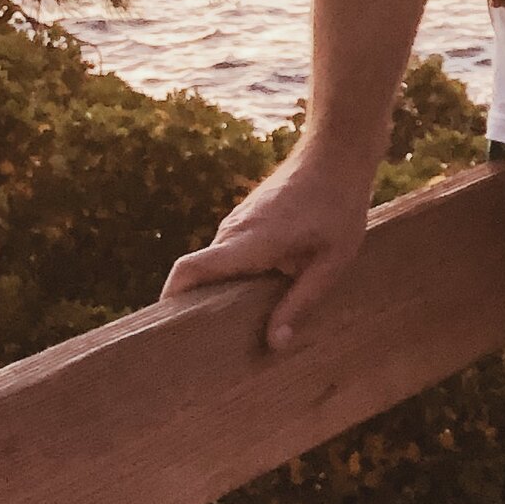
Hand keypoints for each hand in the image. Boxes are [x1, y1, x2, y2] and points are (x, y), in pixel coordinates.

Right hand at [159, 140, 377, 353]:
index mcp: (251, 241)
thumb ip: (302, 302)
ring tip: (229, 333)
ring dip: (215, 293)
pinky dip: (230, 277)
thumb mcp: (333, 261)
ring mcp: (237, 222)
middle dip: (194, 309)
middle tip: (204, 351)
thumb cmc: (339, 206)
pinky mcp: (246, 219)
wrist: (336, 152)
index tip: (164, 330)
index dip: (171, 298)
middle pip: (197, 274)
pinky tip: (252, 300)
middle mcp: (234, 231)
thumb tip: (274, 343)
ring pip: (214, 265)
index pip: (191, 269)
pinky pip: (228, 254)